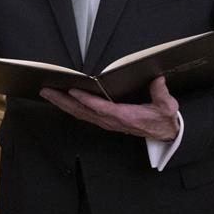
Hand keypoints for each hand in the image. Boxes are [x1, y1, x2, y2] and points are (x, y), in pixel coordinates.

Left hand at [40, 76, 179, 139]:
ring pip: (79, 113)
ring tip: (47, 94)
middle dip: (62, 101)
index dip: (86, 100)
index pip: (101, 108)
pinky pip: (83, 115)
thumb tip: (158, 80)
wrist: (164, 134)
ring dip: (62, 104)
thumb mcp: (167, 107)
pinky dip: (69, 108)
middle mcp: (111, 121)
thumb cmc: (162, 120)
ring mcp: (106, 123)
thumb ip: (161, 94)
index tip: (73, 91)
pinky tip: (60, 101)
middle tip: (46, 91)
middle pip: (82, 111)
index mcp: (125, 117)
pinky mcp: (104, 122)